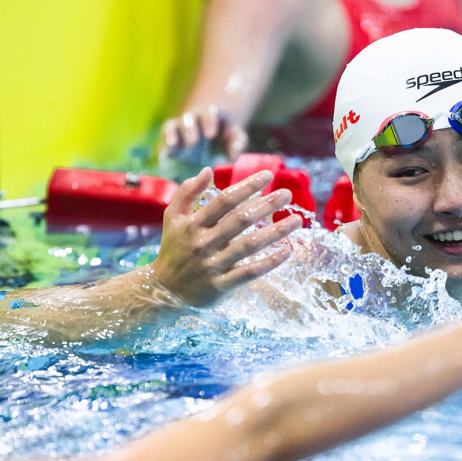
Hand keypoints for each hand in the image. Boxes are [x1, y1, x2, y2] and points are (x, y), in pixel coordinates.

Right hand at [152, 167, 303, 306]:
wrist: (165, 290)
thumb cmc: (174, 249)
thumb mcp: (173, 217)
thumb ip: (187, 192)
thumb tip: (207, 170)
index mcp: (193, 224)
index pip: (224, 201)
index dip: (247, 186)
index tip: (267, 175)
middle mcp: (203, 243)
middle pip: (240, 220)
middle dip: (266, 204)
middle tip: (287, 194)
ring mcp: (213, 265)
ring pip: (249, 246)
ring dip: (276, 232)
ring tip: (296, 220)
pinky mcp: (221, 285)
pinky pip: (249, 272)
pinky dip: (269, 262)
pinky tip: (287, 250)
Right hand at [160, 107, 248, 162]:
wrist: (211, 133)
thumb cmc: (225, 134)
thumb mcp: (234, 137)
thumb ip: (237, 143)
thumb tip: (232, 157)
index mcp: (211, 114)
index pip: (209, 113)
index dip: (208, 121)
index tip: (210, 134)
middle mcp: (192, 118)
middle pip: (189, 118)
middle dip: (190, 128)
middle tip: (193, 141)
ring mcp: (178, 127)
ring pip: (172, 126)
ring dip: (172, 134)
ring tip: (174, 145)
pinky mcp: (169, 138)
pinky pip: (163, 140)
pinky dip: (163, 144)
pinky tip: (165, 154)